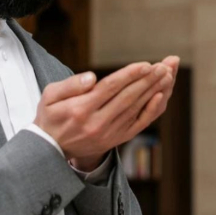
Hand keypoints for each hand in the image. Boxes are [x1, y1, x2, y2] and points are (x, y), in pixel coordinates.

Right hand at [35, 56, 179, 162]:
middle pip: (128, 97)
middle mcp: (97, 123)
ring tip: (167, 75)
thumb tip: (92, 77)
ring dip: (153, 90)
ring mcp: (109, 133)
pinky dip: (151, 110)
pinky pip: (138, 124)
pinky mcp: (116, 139)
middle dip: (148, 80)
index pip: (110, 88)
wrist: (51, 150)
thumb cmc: (50, 117)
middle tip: (164, 66)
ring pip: (136, 108)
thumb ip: (69, 85)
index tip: (146, 64)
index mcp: (81, 109)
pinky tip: (161, 97)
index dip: (129, 75)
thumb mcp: (49, 97)